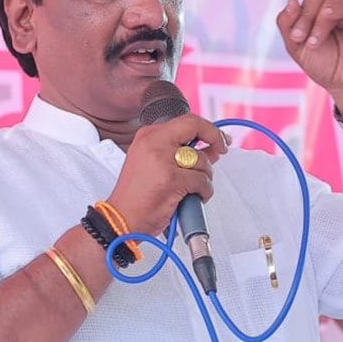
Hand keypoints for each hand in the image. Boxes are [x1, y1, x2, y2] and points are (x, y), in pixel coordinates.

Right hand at [107, 115, 228, 236]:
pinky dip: (204, 192)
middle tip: (221, 149)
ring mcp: (162, 159)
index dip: (207, 128)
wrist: (120, 220)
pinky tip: (192, 198)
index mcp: (148, 136)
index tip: (218, 138)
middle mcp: (153, 142)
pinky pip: (202, 181)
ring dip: (205, 177)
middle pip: (195, 126)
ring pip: (202, 160)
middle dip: (215, 137)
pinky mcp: (172, 179)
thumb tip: (210, 148)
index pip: (185, 120)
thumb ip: (179, 153)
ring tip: (192, 189)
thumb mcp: (153, 165)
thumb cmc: (136, 197)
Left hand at [275, 0, 342, 119]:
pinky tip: (321, 40)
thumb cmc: (326, 65)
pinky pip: (339, 7)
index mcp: (322, 2)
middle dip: (302, 15)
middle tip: (301, 39)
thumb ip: (288, 24)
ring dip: (312, 21)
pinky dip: (324, 23)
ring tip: (312, 43)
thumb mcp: (296, 46)